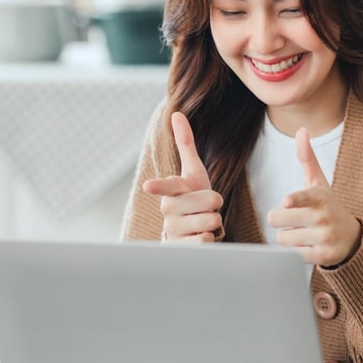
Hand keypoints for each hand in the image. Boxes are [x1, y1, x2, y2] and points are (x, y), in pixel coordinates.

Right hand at [142, 112, 223, 241]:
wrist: (187, 232)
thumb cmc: (192, 197)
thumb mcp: (192, 172)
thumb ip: (185, 143)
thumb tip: (177, 114)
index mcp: (171, 191)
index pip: (167, 186)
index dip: (159, 186)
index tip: (147, 185)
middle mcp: (168, 211)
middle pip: (211, 201)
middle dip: (215, 204)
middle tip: (204, 207)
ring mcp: (174, 231)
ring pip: (212, 221)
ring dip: (213, 222)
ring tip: (201, 222)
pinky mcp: (181, 249)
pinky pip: (206, 240)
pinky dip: (209, 239)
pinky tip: (198, 238)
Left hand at [267, 127, 361, 266]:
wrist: (352, 239)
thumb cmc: (327, 206)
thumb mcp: (319, 182)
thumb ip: (307, 158)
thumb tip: (301, 130)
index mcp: (320, 197)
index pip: (303, 198)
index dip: (293, 200)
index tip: (286, 201)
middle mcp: (324, 217)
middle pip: (279, 219)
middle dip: (280, 220)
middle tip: (293, 219)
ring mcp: (324, 238)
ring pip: (283, 239)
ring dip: (288, 238)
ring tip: (304, 233)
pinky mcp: (323, 257)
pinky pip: (293, 255)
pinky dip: (296, 252)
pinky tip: (309, 246)